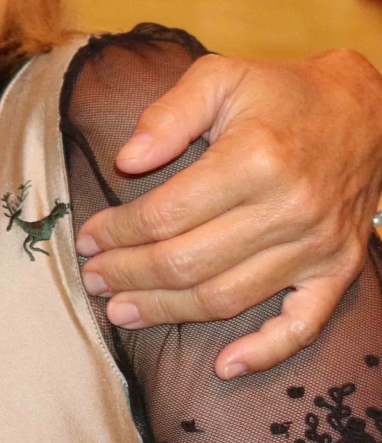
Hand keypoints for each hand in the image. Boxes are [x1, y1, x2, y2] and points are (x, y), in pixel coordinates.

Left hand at [75, 49, 381, 377]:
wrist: (363, 111)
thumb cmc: (279, 93)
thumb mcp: (218, 77)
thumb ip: (167, 114)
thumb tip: (126, 161)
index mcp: (254, 160)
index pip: (166, 213)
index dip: (118, 232)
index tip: (88, 238)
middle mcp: (289, 209)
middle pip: (189, 262)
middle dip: (129, 276)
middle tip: (92, 280)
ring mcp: (316, 246)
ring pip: (229, 297)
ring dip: (169, 312)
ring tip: (122, 311)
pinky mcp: (338, 270)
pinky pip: (301, 325)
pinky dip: (264, 352)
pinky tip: (222, 365)